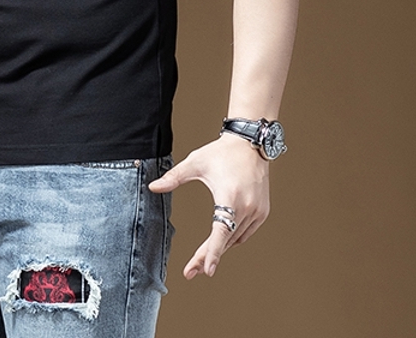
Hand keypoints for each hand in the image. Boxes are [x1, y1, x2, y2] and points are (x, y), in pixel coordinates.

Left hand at [149, 134, 269, 278]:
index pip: (220, 232)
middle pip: (225, 240)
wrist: (249, 143)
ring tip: (202, 257)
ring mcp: (257, 211)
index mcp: (230, 196)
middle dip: (207, 256)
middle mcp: (247, 207)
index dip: (212, 252)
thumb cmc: (220, 152)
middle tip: (191, 271)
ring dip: (220, 247)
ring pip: (236, 238)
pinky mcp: (263, 211)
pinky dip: (233, 237)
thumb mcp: (195, 162)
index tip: (206, 271)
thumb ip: (174, 177)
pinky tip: (221, 240)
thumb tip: (152, 187)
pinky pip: (245, 232)